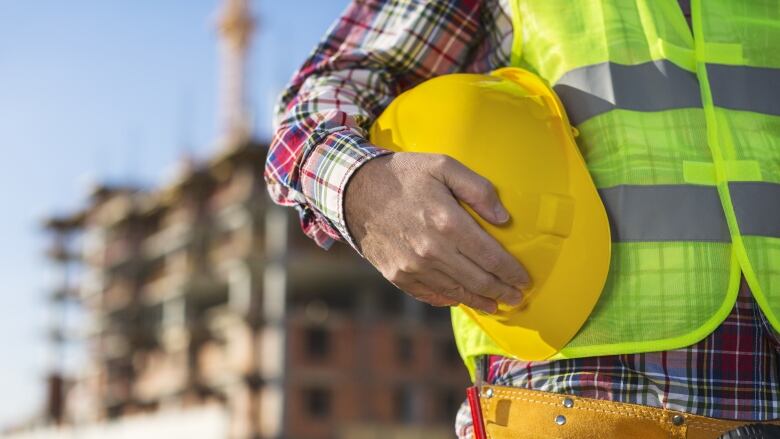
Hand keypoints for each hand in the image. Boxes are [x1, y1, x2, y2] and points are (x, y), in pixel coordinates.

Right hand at [344, 152, 529, 312]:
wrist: (354, 190)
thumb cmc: (403, 174)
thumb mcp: (443, 166)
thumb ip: (478, 189)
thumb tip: (504, 219)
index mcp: (447, 222)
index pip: (492, 257)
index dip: (512, 273)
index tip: (524, 280)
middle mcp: (432, 250)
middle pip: (478, 281)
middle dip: (502, 292)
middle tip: (516, 298)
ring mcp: (413, 267)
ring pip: (457, 293)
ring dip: (480, 301)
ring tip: (495, 304)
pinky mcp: (398, 275)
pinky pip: (430, 295)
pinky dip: (450, 299)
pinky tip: (461, 299)